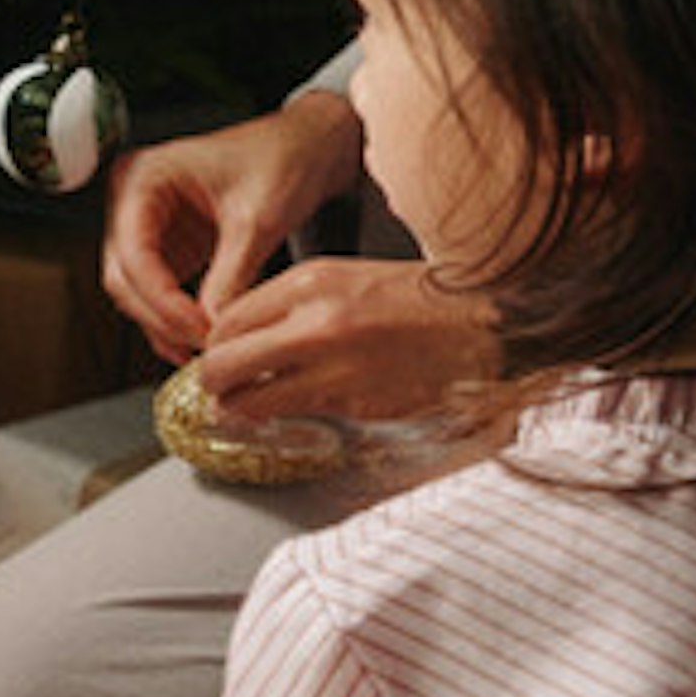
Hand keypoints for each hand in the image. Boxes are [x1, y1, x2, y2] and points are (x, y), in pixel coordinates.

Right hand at [100, 95, 368, 361]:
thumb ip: (232, 275)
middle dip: (161, 317)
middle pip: (124, 276)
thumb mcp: (257, 218)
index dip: (162, 300)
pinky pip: (156, 293)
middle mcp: (132, 200)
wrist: (306, 149)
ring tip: (205, 349)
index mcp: (143, 177)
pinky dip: (173, 320)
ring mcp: (146, 226)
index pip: (132, 253)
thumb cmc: (281, 160)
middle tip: (204, 346)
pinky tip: (197, 342)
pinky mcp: (167, 248)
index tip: (200, 329)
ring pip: (135, 291)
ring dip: (165, 324)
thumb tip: (214, 329)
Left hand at [189, 257, 497, 424]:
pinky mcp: (352, 401)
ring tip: (237, 408)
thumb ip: (291, 304)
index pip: (227, 317)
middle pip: (223, 359)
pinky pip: (292, 413)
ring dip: (236, 407)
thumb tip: (245, 336)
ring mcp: (331, 364)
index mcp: (310, 281)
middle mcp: (313, 320)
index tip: (218, 353)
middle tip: (214, 389)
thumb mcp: (346, 279)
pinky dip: (276, 417)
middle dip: (211, 380)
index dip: (215, 342)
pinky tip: (277, 414)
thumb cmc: (418, 302)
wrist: (484, 326)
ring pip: (249, 396)